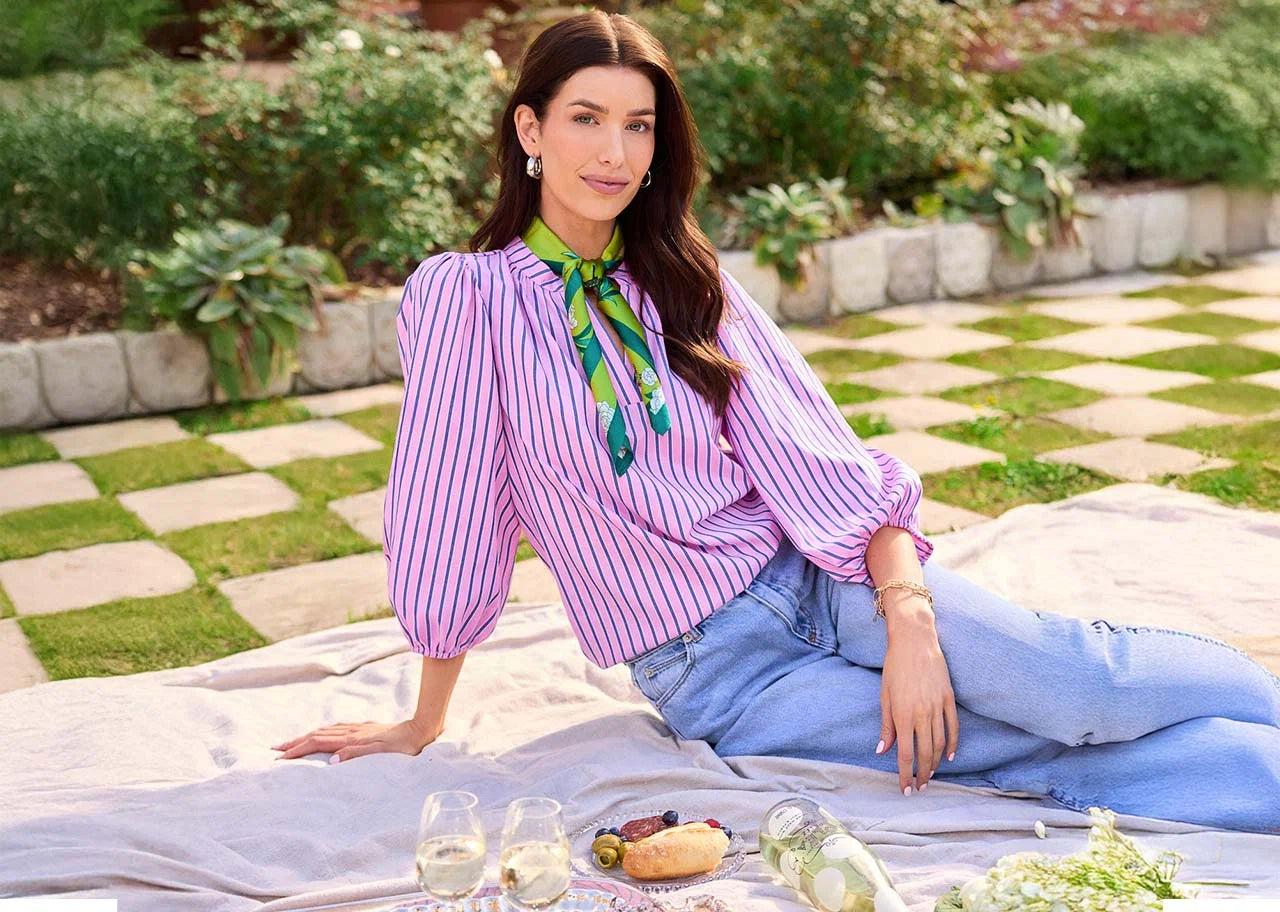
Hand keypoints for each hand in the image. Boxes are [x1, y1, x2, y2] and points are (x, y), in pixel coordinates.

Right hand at [272, 719, 442, 762]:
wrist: (419, 730)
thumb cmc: (402, 746)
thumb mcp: (380, 753)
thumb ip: (355, 755)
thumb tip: (330, 762)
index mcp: (351, 738)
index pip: (317, 743)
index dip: (298, 749)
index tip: (280, 757)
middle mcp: (351, 731)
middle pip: (316, 734)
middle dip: (295, 742)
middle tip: (276, 748)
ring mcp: (357, 728)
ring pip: (325, 730)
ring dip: (306, 736)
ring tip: (292, 742)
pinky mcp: (364, 728)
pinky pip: (336, 729)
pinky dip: (322, 732)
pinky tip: (322, 734)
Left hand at [876, 613, 958, 793]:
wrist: (915, 642)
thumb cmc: (894, 667)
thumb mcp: (885, 695)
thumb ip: (886, 725)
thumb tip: (882, 750)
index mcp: (902, 714)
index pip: (906, 754)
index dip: (906, 774)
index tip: (906, 789)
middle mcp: (921, 714)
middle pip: (925, 753)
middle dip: (922, 774)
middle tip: (920, 788)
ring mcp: (937, 706)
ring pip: (939, 743)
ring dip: (936, 763)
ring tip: (931, 776)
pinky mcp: (948, 698)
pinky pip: (953, 727)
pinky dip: (952, 743)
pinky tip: (949, 756)